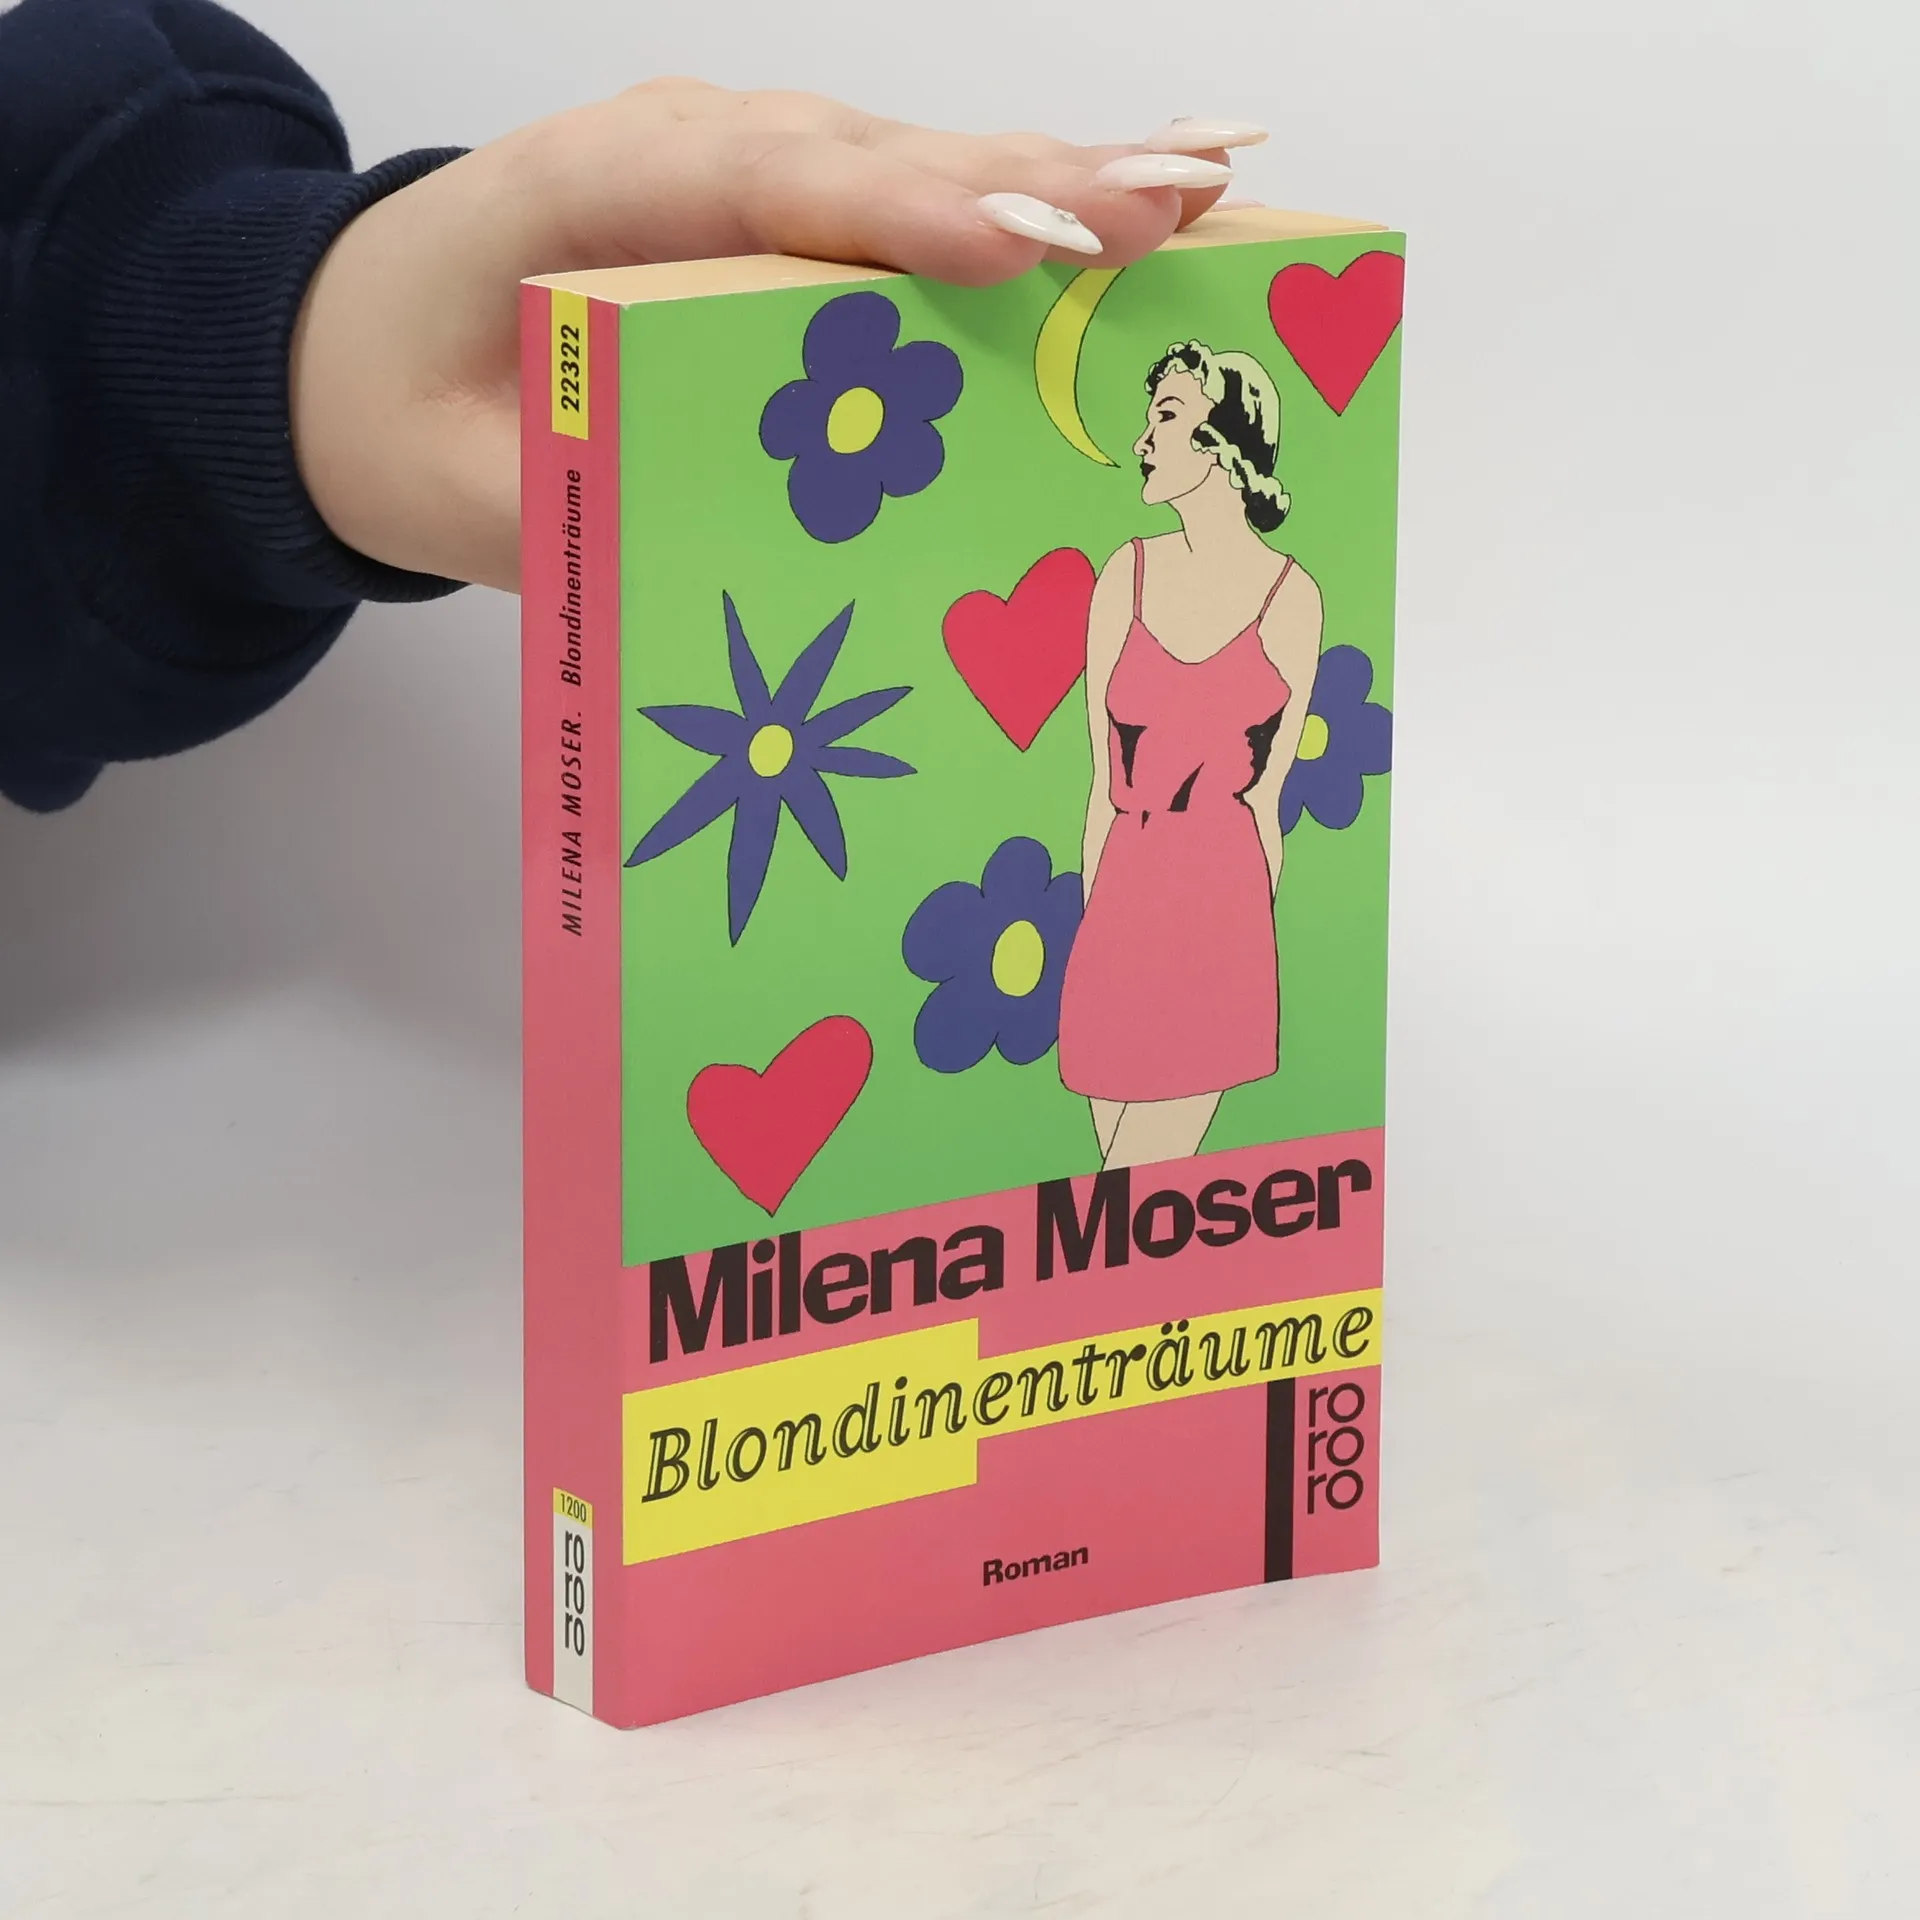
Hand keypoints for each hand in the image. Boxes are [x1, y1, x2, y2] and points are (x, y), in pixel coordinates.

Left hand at [289, 82, 1256, 591]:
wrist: (370, 348)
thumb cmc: (421, 411)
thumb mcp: (476, 487)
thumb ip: (586, 504)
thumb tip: (743, 561)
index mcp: (597, 196)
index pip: (763, 186)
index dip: (893, 214)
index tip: (1013, 249)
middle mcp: (697, 157)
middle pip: (878, 155)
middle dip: (1032, 184)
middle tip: (1175, 204)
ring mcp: (758, 174)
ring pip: (924, 165)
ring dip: (1070, 183)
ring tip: (1214, 191)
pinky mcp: (801, 216)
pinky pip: (929, 201)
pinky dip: (1045, 202)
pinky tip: (1164, 199)